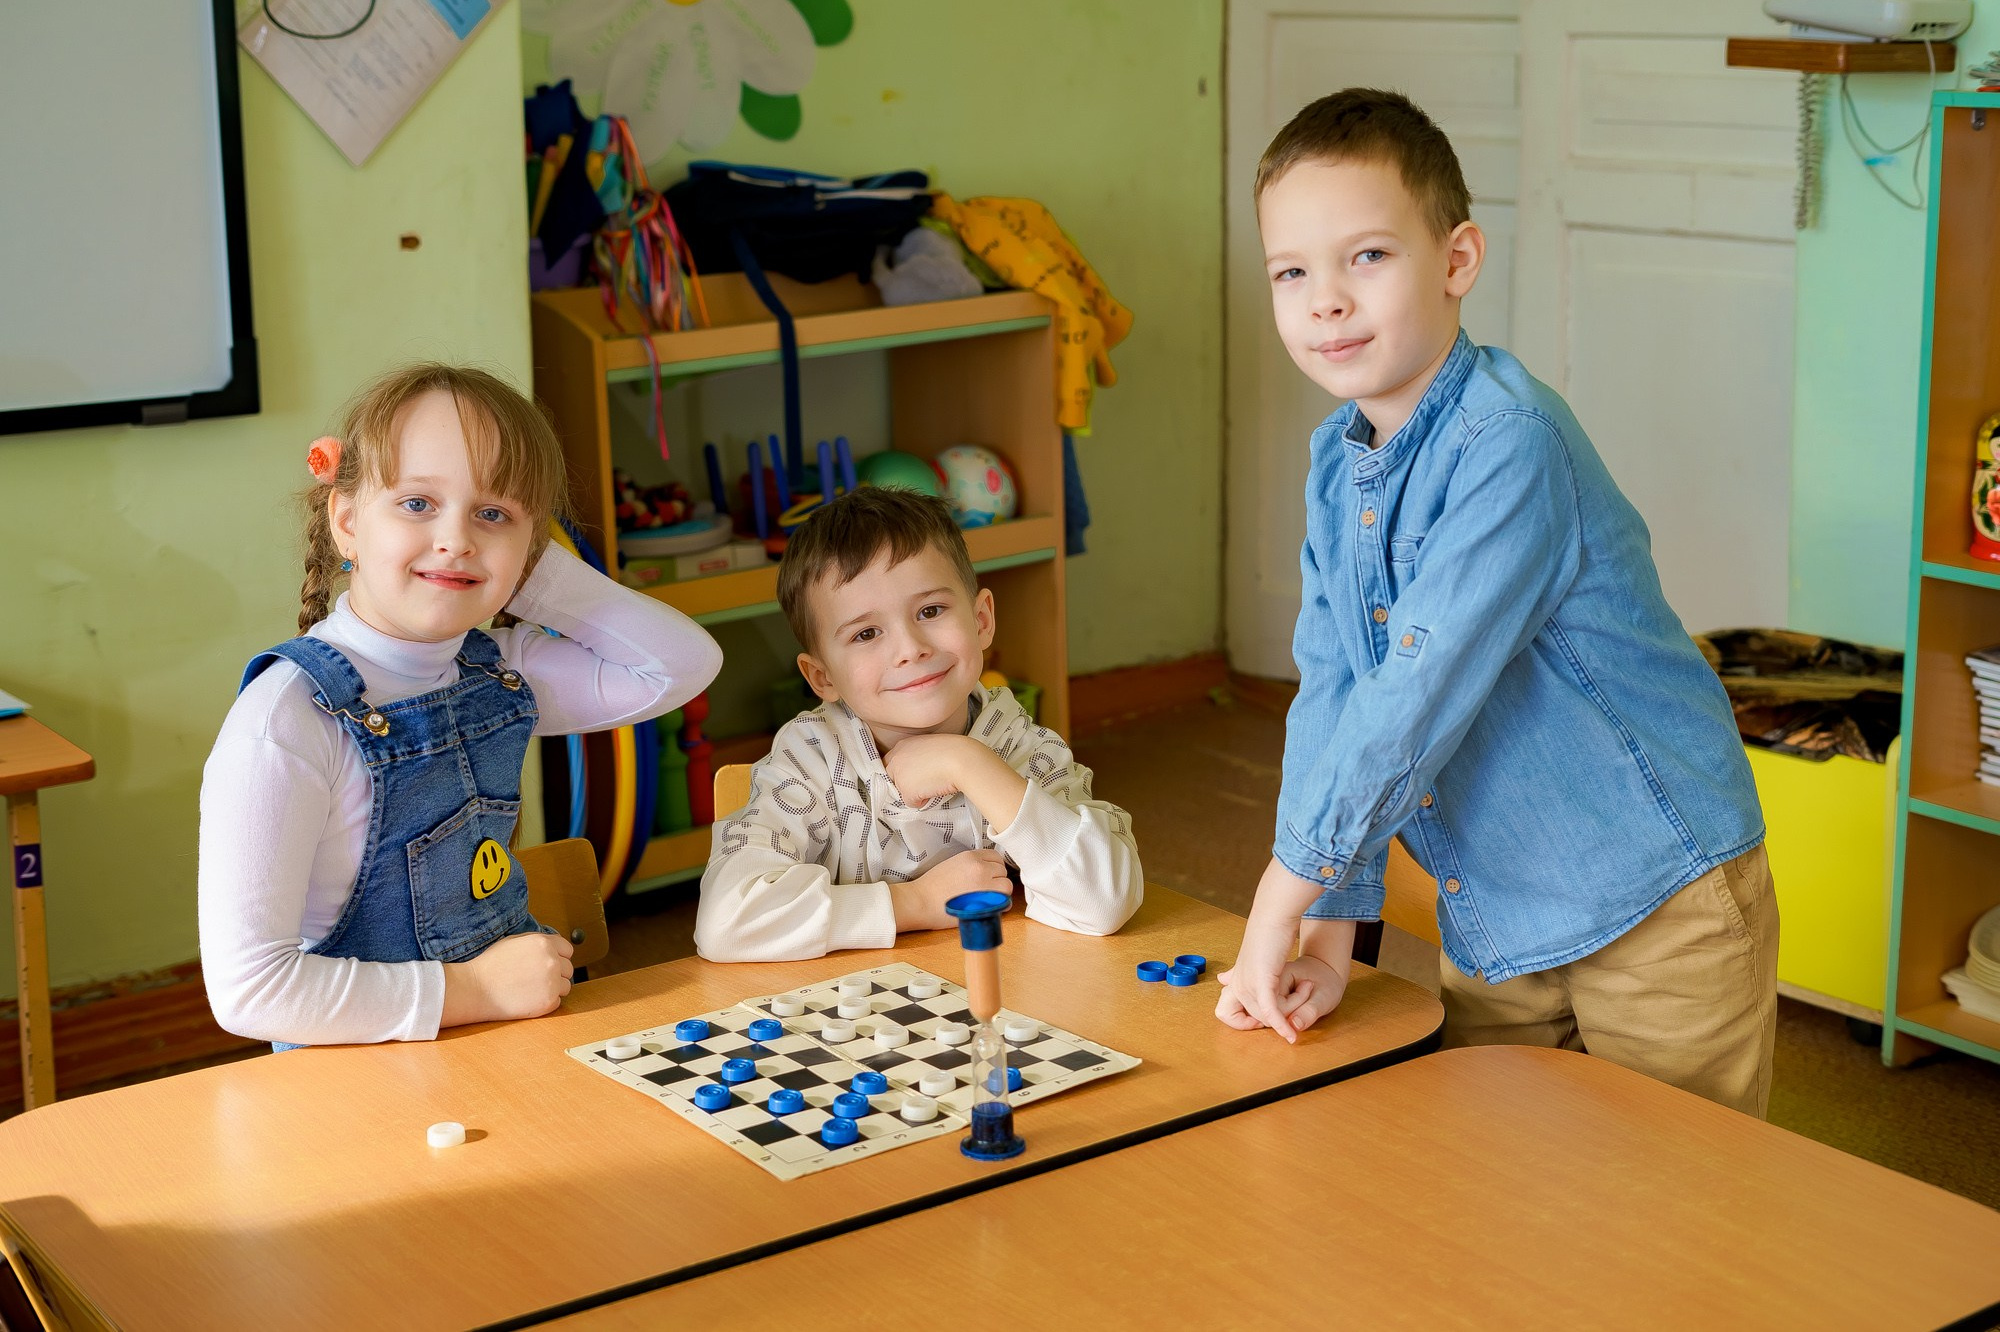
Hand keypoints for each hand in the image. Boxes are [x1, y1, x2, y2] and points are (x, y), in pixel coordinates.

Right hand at [441, 931, 573, 1025]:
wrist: (476, 989)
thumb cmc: (491, 965)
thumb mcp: (514, 941)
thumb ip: (538, 941)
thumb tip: (555, 945)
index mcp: (544, 943)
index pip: (567, 950)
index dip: (557, 956)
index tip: (546, 964)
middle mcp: (552, 961)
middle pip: (568, 968)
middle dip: (556, 973)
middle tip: (535, 979)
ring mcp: (552, 982)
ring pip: (565, 986)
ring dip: (553, 988)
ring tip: (530, 989)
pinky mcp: (549, 1002)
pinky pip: (557, 1001)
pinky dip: (546, 1002)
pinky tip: (528, 999)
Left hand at [886, 734, 1028, 831]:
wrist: (961, 759)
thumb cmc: (953, 752)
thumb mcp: (931, 749)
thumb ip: (919, 759)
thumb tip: (919, 775)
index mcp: (903, 745)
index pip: (891, 761)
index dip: (902, 771)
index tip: (913, 775)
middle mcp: (896, 757)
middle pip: (891, 776)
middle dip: (904, 782)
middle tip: (924, 781)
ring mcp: (899, 773)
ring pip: (901, 790)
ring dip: (913, 791)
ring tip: (932, 784)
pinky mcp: (905, 790)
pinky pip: (910, 802)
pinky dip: (920, 801)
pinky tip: (933, 792)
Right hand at [890, 847, 1012, 932]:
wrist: (920, 901)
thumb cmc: (932, 886)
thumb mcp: (953, 864)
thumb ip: (972, 864)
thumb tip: (987, 871)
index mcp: (971, 857)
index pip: (996, 857)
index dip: (994, 868)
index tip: (988, 876)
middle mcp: (981, 868)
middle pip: (1003, 872)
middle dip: (997, 880)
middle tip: (985, 890)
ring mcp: (984, 885)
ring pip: (1006, 886)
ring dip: (1000, 893)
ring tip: (986, 900)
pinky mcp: (984, 902)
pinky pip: (1004, 902)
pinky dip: (999, 905)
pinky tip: (988, 908)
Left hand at [1212, 857, 1339, 1042]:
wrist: (1274, 916)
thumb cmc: (1267, 935)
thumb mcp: (1250, 959)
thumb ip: (1238, 974)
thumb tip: (1222, 980)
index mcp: (1234, 981)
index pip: (1226, 1015)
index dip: (1247, 1022)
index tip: (1272, 1016)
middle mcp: (1236, 985)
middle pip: (1257, 1018)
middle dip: (1279, 1016)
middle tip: (1300, 995)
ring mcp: (1247, 985)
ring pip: (1268, 1016)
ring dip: (1292, 1008)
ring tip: (1306, 987)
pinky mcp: (1261, 983)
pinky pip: (1272, 1013)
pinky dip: (1282, 1026)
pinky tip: (1291, 1035)